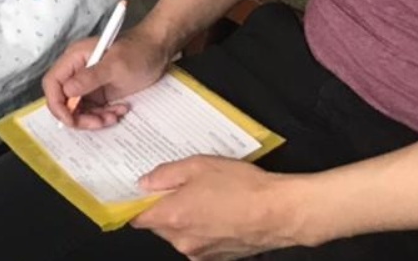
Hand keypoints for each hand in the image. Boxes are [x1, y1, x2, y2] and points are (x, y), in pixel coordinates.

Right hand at [43, 24, 169, 127]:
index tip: (70, 120)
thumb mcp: (116, 65)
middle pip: (64, 101)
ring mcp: (88, 83)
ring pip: (78, 110)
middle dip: (78, 116)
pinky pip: (94, 111)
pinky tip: (121, 110)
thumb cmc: (138, 51)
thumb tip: (67, 91)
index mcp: (74, 58)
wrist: (159, 50)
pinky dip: (104, 115)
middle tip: (98, 122)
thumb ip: (90, 77)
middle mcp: (77, 71)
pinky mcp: (99, 92)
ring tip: (114, 115)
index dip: (56, 104)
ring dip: (94, 118)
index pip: (52, 83)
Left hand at [130, 157, 300, 260]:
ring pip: (180, 234)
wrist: (280, 212)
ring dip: (187, 219)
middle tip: (184, 187)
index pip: (137, 217)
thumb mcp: (199, 165)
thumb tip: (145, 182)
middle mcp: (182, 240)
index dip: (137, 203)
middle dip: (166, 208)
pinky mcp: (218, 258)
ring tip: (209, 198)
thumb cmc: (243, 187)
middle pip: (159, 226)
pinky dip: (204, 230)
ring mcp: (200, 252)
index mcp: (172, 216)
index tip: (141, 193)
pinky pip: (200, 242)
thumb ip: (165, 174)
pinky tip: (221, 212)